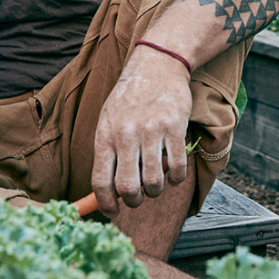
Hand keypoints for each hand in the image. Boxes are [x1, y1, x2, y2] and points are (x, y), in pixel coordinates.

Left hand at [91, 53, 191, 215]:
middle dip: (134, 202)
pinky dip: (176, 179)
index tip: (113, 212)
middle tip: (138, 198)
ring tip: (156, 182)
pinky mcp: (175, 127)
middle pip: (128, 188)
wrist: (156, 66)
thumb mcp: (108, 121)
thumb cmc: (129, 98)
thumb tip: (107, 192)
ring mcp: (151, 131)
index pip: (101, 181)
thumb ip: (107, 153)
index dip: (106, 204)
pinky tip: (173, 173)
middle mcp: (126, 134)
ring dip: (156, 190)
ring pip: (154, 182)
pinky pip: (177, 168)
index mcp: (105, 135)